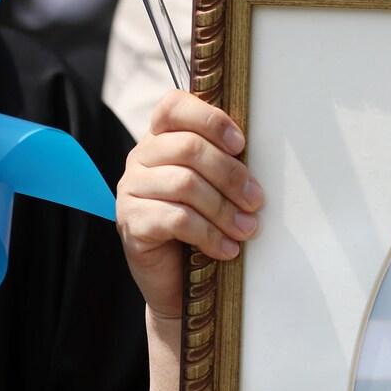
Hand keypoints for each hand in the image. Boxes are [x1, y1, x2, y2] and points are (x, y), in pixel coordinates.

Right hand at [117, 92, 264, 318]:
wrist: (180, 284)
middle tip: (256, 201)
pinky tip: (227, 249)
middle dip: (231, 175)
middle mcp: (141, 159)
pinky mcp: (130, 223)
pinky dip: (209, 234)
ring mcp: (131, 190)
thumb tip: (260, 160)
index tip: (241, 144)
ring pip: (184, 184)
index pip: (173, 106)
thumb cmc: (205, 227)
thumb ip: (226, 163)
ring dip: (224, 209)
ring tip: (247, 229)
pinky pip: (175, 219)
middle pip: (189, 148)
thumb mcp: (217, 189)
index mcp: (162, 139)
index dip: (210, 119)